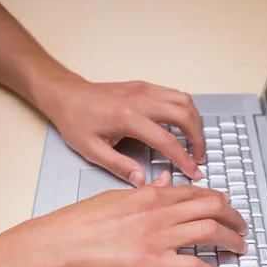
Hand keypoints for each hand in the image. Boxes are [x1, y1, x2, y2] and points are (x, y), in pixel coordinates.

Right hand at [32, 172, 247, 266]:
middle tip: (243, 228)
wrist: (58, 244)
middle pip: (212, 208)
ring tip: (239, 249)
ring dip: (231, 241)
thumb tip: (162, 182)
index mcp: (150, 196)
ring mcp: (158, 238)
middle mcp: (159, 213)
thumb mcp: (114, 198)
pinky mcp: (152, 263)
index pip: (196, 193)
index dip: (220, 201)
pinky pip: (193, 265)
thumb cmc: (78, 223)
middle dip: (235, 218)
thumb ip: (144, 191)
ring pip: (210, 231)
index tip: (228, 208)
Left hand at [42, 74, 205, 186]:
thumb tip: (142, 180)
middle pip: (184, 115)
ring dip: (195, 122)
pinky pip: (174, 94)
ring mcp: (144, 89)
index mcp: (127, 117)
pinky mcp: (144, 86)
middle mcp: (140, 99)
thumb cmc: (76, 120)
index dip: (184, 159)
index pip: (167, 140)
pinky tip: (184, 125)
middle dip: (198, 138)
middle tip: (200, 157)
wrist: (66, 95)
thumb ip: (119, 166)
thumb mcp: (92, 150)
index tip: (194, 172)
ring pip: (184, 100)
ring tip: (196, 142)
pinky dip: (185, 110)